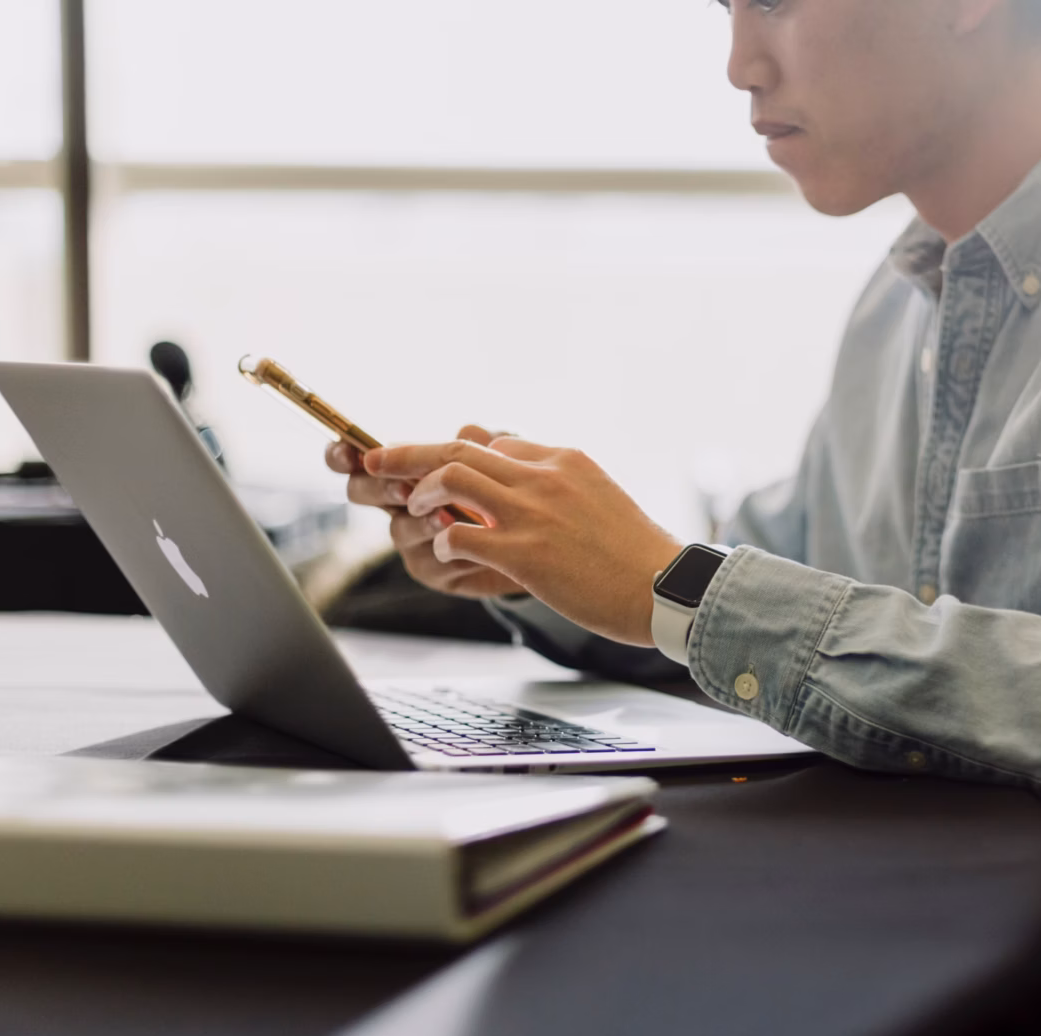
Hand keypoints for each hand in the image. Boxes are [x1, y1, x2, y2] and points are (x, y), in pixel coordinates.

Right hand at [326, 426, 525, 599]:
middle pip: (362, 492)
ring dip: (420, 522)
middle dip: (379, 488)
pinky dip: (450, 550)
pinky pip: (430, 562)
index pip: (360, 458)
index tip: (347, 451)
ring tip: (446, 517)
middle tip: (404, 488)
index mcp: (407, 469)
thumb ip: (484, 444)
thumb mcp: (504, 459)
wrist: (536, 540)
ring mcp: (414, 538)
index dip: (343, 454)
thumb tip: (469, 430)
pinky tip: (473, 545)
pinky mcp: (435, 570)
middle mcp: (401, 503)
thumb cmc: (513, 491)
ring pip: (398, 529)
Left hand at [369, 437, 683, 645]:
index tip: (437, 470)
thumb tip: (527, 486)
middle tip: (375, 459)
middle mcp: (544, 477)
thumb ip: (560, 486)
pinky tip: (449, 553)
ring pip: (451, 479)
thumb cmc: (637, 556)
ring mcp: (533, 513)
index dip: (459, 455)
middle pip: (460, 447)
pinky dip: (444, 542)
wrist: (665, 588)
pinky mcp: (525, 553)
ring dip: (422, 494)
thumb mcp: (600, 498)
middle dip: (408, 452)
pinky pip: (460, 534)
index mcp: (564, 460)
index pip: (496, 442)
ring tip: (416, 511)